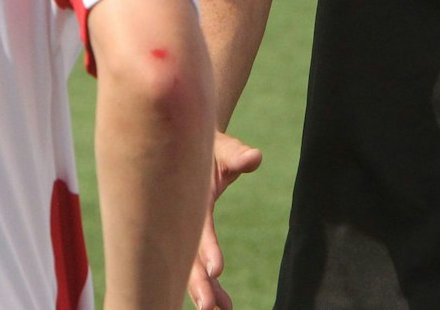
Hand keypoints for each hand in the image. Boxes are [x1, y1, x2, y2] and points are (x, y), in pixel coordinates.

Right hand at [188, 131, 262, 309]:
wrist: (188, 145)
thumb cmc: (208, 147)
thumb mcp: (222, 148)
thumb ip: (237, 154)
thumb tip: (254, 157)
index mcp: (191, 201)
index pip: (199, 229)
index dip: (207, 249)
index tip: (217, 271)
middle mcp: (185, 221)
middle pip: (189, 257)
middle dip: (198, 284)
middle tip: (210, 308)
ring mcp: (186, 232)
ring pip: (192, 268)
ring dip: (203, 291)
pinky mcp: (193, 239)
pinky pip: (198, 265)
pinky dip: (208, 286)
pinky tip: (221, 306)